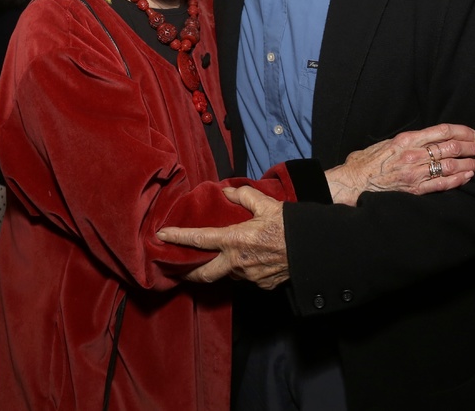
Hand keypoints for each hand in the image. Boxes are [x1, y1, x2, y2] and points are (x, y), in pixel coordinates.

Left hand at [157, 186, 287, 288]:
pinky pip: (246, 277)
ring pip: (227, 274)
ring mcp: (249, 277)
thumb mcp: (266, 203)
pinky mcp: (262, 285)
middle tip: (176, 269)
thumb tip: (227, 191)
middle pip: (203, 274)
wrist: (313, 249)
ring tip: (218, 258)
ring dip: (220, 267)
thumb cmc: (288, 225)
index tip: (161, 235)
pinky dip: (242, 269)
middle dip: (187, 273)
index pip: (199, 239)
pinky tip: (249, 260)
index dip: (178, 237)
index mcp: (235, 240)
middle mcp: (237, 262)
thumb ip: (243, 196)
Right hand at [326, 123, 474, 205]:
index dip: (465, 132)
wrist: (354, 181)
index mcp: (407, 139)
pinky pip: (442, 184)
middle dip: (474, 147)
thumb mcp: (388, 142)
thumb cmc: (368, 161)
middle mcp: (413, 154)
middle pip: (452, 147)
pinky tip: (468, 177)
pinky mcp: (415, 189)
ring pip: (451, 166)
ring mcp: (415, 172)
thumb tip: (430, 139)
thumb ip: (409, 141)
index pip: (444, 131)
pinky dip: (458, 180)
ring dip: (471, 165)